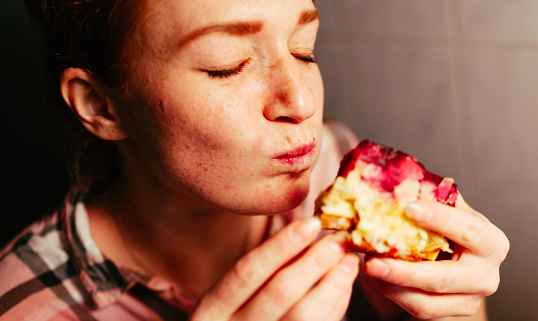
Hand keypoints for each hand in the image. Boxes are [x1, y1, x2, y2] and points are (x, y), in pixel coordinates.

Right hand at [189, 217, 359, 320]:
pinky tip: (344, 287)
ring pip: (304, 316)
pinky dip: (335, 306)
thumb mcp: (231, 297)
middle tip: (339, 239)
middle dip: (314, 262)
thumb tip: (305, 232)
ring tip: (349, 261)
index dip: (281, 246)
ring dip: (332, 285)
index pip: (247, 270)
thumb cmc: (234, 318)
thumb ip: (260, 270)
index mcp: (212, 309)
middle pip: (279, 292)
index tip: (312, 223)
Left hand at [364, 197, 508, 319]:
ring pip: (428, 302)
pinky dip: (394, 293)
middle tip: (372, 261)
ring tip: (370, 267)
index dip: (439, 218)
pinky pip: (419, 308)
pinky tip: (379, 277)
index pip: (467, 230)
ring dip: (392, 285)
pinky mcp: (452, 313)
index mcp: (490, 242)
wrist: (463, 260)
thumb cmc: (453, 229)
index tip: (409, 207)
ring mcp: (470, 299)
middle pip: (443, 278)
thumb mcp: (449, 210)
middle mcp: (486, 274)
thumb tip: (397, 183)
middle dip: (404, 271)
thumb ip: (431, 197)